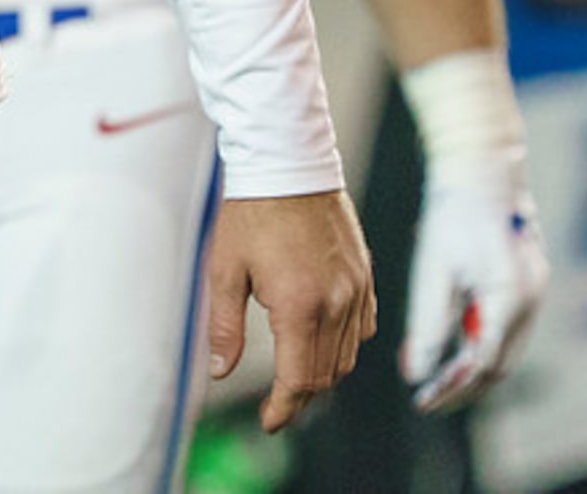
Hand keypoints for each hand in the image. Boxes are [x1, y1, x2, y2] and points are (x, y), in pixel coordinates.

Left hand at [205, 189, 375, 432]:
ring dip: (323, 372)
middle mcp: (337, 303)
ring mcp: (357, 290)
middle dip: (301, 395)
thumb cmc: (250, 213)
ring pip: (349, 355)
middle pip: (327, 373)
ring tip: (295, 377)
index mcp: (300, 305)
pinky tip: (322, 340)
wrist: (288, 164)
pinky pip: (365, 328)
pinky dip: (346, 344)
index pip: (300, 379)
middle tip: (277, 405)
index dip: (284, 407)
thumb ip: (224, 325)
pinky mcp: (366, 276)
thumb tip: (220, 371)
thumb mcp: (224, 269)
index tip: (269, 421)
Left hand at [402, 155, 546, 411]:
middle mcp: (531, 301)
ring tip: (435, 377)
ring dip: (473, 366)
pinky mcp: (528, 282)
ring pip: (505, 346)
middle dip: (464, 387)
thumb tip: (416, 371)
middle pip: (500, 364)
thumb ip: (428, 324)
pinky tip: (452, 341)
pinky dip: (481, 340)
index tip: (422, 400)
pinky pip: (507, 325)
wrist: (480, 170)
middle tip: (429, 399)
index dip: (451, 388)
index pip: (481, 365)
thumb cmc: (451, 214)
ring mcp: (535, 291)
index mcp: (509, 299)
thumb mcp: (433, 270)